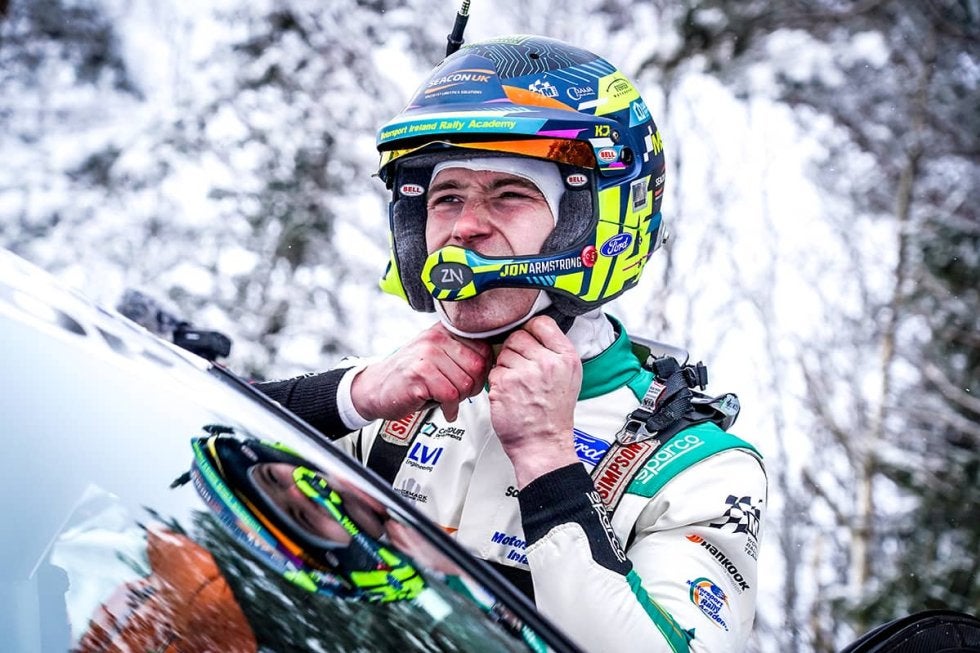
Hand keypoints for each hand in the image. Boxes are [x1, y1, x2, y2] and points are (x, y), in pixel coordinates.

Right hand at [351, 323, 490, 421]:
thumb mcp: (436, 356)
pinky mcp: (418, 376)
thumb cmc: (410, 375)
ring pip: (465, 383)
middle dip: (473, 387)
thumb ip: (460, 354)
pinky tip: (444, 409)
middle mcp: (435, 339)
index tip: (473, 380)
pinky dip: (450, 409)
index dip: (483, 370)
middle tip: (460, 395)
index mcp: (443, 332)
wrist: (375, 388)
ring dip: (460, 399)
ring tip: (448, 401)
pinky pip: (450, 395)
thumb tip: (493, 363)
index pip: (483, 348)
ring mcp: (426, 356)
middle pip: (477, 367)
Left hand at [488, 316, 581, 486]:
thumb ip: (554, 351)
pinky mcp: (504, 384)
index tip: (530, 344)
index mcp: (566, 358)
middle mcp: (547, 363)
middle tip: (523, 372)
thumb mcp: (569, 377)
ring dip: (506, 366)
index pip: (541, 323)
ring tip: (518, 385)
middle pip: (518, 336)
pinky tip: (510, 394)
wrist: (543, 443)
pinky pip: (493, 370)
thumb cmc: (553, 413)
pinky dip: (497, 381)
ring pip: (503, 352)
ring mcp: (524, 373)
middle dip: (515, 351)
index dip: (531, 332)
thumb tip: (532, 330)